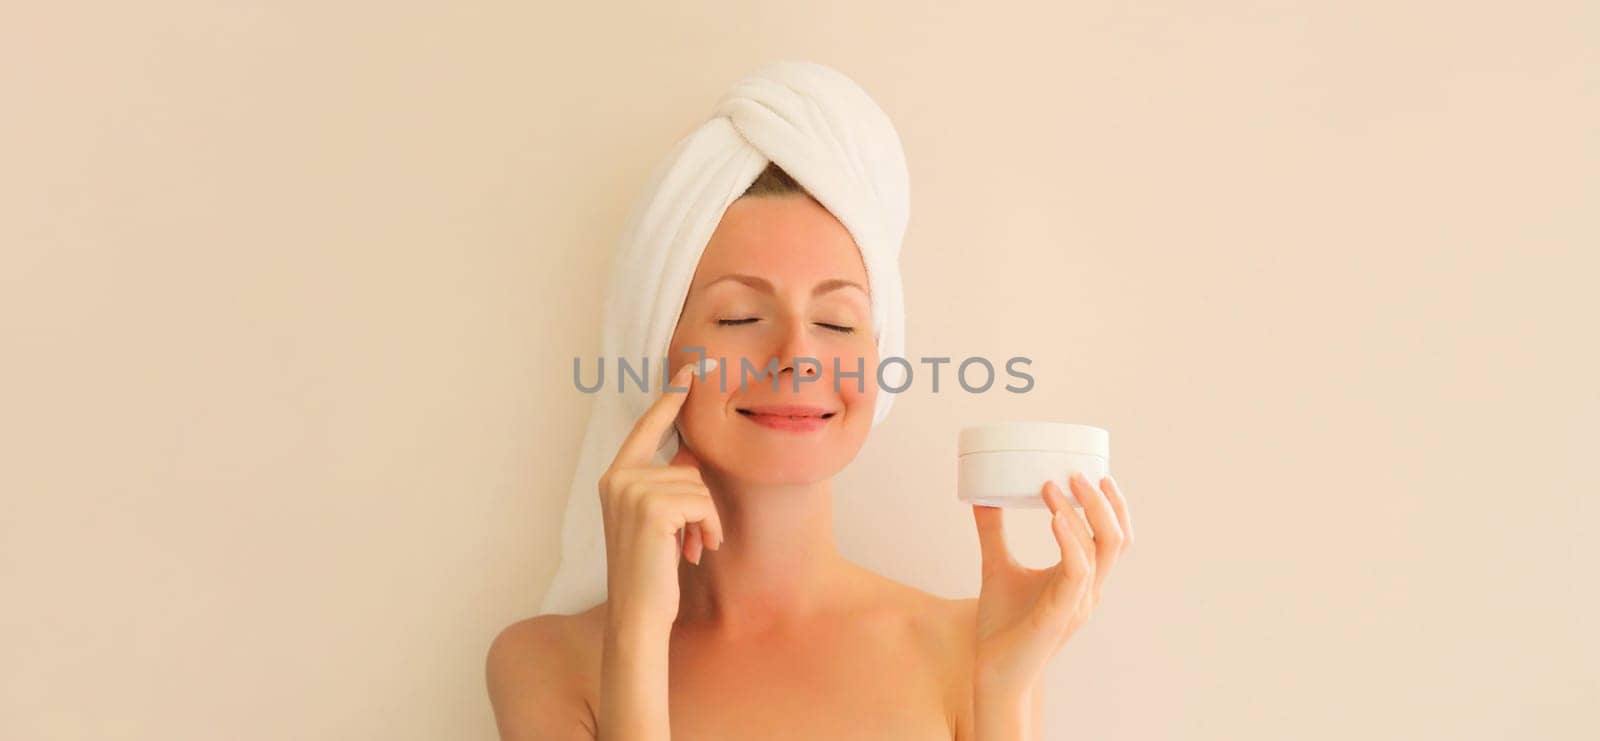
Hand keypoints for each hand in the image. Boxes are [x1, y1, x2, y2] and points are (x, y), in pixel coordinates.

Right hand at [598, 360, 723, 631]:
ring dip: (707, 520)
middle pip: (687, 466)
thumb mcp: (659, 522)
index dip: (669, 400)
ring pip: (699, 486)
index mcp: (615, 478)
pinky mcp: (652, 508)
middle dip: (701, 505)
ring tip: (692, 548)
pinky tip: (697, 550)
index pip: (647, 429)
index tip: (689, 371)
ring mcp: (631, 491)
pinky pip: (702, 502)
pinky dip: (710, 527)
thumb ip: (667, 486)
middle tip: (691, 541)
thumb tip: (692, 458)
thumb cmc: (652, 572)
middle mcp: (618, 479)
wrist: (638, 614)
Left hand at [970, 472, 1133, 692]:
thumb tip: (983, 496)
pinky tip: (1053, 518)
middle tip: (1075, 473)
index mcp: (1080, 579)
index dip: (1113, 506)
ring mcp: (1078, 603)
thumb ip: (994, 532)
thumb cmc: (1001, 626)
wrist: (992, 672)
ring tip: (1053, 486)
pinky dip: (1069, 541)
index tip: (1095, 474)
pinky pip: (1076, 572)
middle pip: (1117, 539)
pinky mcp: (1060, 614)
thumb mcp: (998, 566)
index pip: (1115, 539)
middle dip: (1101, 502)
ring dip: (1081, 513)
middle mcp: (1087, 590)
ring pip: (1101, 551)